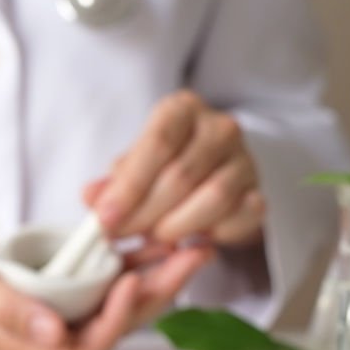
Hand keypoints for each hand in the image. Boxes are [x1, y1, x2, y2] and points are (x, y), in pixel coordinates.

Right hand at [0, 223, 207, 349]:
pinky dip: (130, 259)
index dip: (114, 320)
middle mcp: (45, 334)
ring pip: (115, 303)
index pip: (82, 348)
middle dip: (154, 293)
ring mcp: (54, 311)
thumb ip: (8, 309)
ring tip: (189, 242)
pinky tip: (155, 235)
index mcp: (21, 344)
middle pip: (112, 326)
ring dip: (153, 275)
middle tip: (193, 254)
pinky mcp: (58, 288)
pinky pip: (102, 279)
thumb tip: (57, 334)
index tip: (131, 279)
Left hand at [86, 89, 265, 245]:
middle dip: (144, 213)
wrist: (211, 172)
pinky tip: (189, 239)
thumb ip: (113, 182)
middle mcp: (220, 127)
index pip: (157, 144)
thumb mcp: (133, 165)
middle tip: (121, 235)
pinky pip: (239, 217)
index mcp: (182, 109)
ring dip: (177, 226)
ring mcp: (245, 159)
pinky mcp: (259, 192)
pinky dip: (211, 234)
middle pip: (181, 176)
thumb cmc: (163, 165)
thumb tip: (90, 197)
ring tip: (154, 237)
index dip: (129, 186)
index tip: (105, 219)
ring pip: (213, 198)